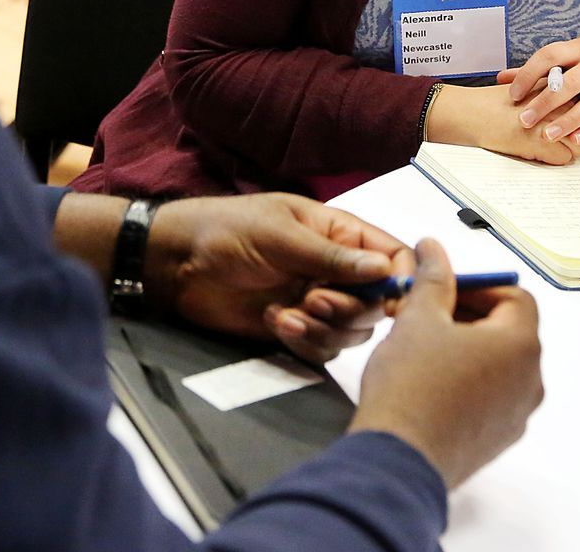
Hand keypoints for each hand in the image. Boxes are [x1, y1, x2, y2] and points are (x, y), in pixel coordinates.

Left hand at [147, 193, 403, 363]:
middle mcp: (335, 269)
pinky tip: (275, 321)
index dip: (401, 281)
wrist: (179, 262)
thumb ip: (332, 255)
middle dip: (348, 308)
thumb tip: (384, 268)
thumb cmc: (226, 231)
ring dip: (324, 328)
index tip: (391, 303)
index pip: (392, 256)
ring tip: (289, 313)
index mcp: (339, 233)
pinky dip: (304, 341)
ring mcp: (316, 300)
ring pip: (351, 331)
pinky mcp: (296, 327)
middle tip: (314, 299)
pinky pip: (322, 348)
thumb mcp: (280, 235)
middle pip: (375, 303)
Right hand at [349, 239, 543, 488]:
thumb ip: (433, 279)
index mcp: (519, 345)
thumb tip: (434, 250)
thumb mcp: (418, 318)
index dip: (477, 285)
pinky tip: (427, 382)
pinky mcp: (497, 438)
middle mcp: (529, 381)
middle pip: (507, 330)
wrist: (399, 458)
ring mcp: (516, 414)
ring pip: (497, 365)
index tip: (443, 286)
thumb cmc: (411, 387)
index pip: (514, 297)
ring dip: (466, 347)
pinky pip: (489, 396)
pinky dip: (466, 381)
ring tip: (422, 346)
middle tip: (426, 311)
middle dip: (468, 314)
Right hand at [423, 84, 579, 164]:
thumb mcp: (525, 87)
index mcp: (555, 86)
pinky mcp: (542, 142)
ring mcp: (552, 122)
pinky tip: (540, 154)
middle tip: (566, 140)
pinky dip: (555, 160)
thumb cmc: (493, 102)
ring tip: (553, 149)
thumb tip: (568, 105)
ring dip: (570, 150)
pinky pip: (565, 158)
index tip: (574, 123)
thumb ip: (548, 91)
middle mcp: (559, 102)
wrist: (471, 112)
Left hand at [499, 33, 579, 147]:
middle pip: (571, 83)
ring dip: (568, 121)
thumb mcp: (570, 55)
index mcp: (579, 49)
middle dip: (545, 102)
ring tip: (547, 135)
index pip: (551, 56)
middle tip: (524, 119)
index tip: (513, 94)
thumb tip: (501, 79)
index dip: (529, 74)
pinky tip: (574, 140)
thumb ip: (538, 69)